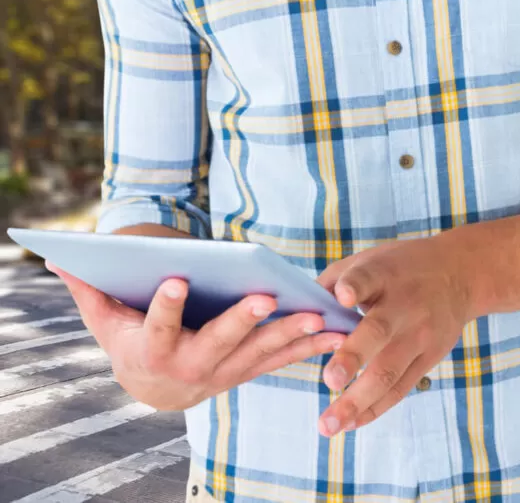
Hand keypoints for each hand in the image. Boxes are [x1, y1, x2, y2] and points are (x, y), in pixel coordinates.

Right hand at [50, 263, 346, 410]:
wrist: (154, 389)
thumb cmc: (130, 340)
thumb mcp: (105, 318)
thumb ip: (89, 289)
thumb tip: (58, 256)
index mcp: (153, 349)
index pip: (159, 325)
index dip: (166, 304)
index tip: (177, 278)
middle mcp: (191, 366)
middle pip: (219, 341)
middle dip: (243, 320)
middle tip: (265, 296)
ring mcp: (224, 371)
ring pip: (259, 352)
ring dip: (290, 334)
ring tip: (317, 315)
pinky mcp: (248, 371)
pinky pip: (281, 360)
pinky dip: (309, 347)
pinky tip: (336, 333)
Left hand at [315, 233, 485, 435]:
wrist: (459, 275)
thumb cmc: (400, 268)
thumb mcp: (371, 260)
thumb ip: (333, 282)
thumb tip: (294, 312)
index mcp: (385, 275)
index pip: (369, 278)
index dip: (356, 286)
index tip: (344, 296)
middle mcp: (404, 305)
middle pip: (379, 332)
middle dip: (353, 357)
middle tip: (329, 380)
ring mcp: (420, 334)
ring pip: (388, 370)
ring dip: (358, 400)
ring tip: (329, 424)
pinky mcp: (429, 357)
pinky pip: (400, 388)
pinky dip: (374, 408)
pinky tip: (350, 423)